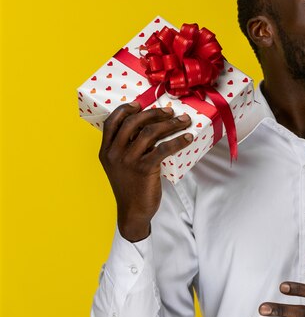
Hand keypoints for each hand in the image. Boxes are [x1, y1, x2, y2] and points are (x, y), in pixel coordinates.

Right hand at [99, 102, 192, 241]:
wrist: (133, 212)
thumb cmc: (131, 187)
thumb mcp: (120, 166)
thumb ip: (127, 148)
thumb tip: (150, 128)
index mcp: (106, 151)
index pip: (112, 122)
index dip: (126, 110)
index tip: (140, 104)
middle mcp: (114, 154)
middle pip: (134, 123)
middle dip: (155, 113)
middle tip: (171, 112)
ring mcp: (128, 161)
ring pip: (150, 132)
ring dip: (170, 124)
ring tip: (184, 121)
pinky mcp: (143, 169)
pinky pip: (163, 148)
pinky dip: (178, 141)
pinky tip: (187, 138)